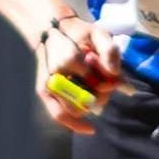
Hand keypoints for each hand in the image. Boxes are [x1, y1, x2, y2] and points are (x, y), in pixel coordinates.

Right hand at [34, 10, 121, 133]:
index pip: (98, 83)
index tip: (113, 77)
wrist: (50, 30)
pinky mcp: (44, 93)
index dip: (109, 83)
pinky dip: (75, 124)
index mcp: (69, 59)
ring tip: (94, 90)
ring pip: (77, 109)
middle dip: (101, 95)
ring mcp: (49, 86)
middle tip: (105, 84)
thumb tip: (114, 74)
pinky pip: (58, 115)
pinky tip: (89, 129)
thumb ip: (108, 50)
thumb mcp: (97, 33)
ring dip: (91, 105)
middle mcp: (57, 76)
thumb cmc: (76, 32)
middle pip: (88, 99)